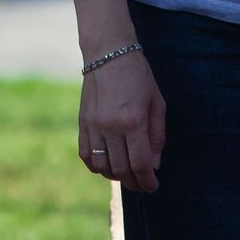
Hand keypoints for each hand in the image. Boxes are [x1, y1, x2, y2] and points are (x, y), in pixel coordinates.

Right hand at [77, 51, 164, 191]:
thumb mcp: (157, 103)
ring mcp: (93, 126)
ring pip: (102, 166)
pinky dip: (96, 166)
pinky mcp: (82, 123)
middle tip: (143, 185)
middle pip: (122, 169)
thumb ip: (157, 136)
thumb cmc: (138, 76)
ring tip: (126, 175)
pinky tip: (107, 165)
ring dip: (116, 176)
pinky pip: (86, 155)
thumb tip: (154, 165)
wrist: (108, 53)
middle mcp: (111, 126)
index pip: (140, 164)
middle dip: (134, 183)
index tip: (153, 186)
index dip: (148, 181)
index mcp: (133, 121)